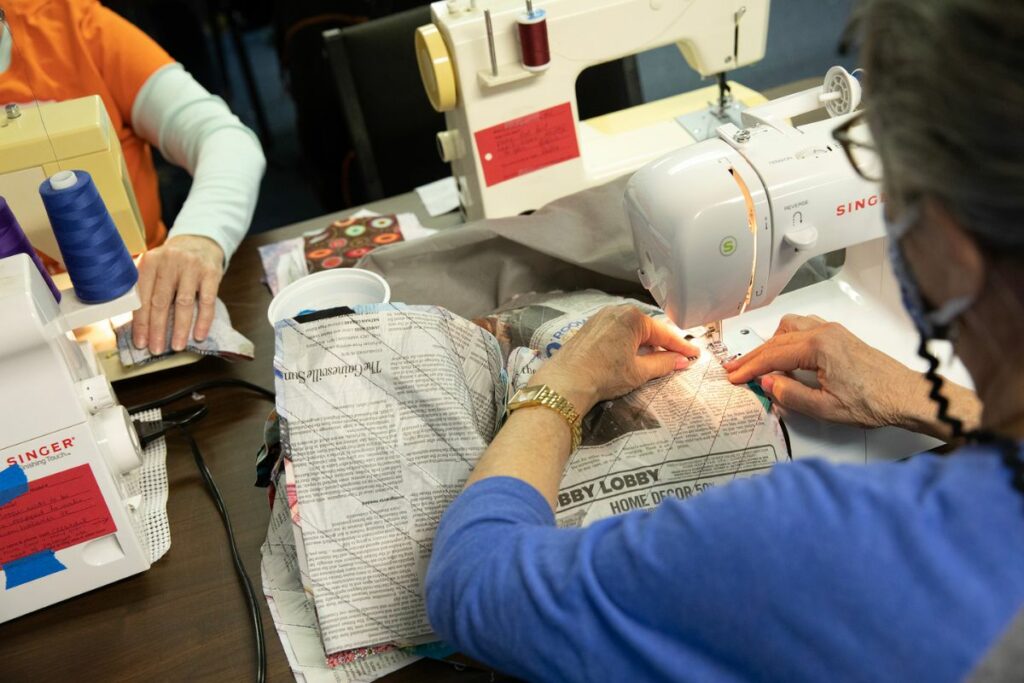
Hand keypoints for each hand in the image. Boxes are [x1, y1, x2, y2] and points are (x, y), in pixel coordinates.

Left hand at [133, 235, 224, 354]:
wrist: (200, 242)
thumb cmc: (173, 263)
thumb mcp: (155, 266)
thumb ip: (144, 286)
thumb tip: (136, 323)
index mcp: (150, 262)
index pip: (142, 296)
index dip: (140, 322)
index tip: (140, 342)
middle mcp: (169, 262)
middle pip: (160, 301)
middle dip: (157, 329)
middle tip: (156, 349)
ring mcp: (191, 267)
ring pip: (183, 303)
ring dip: (179, 328)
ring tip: (177, 346)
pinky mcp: (211, 273)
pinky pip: (207, 301)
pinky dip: (203, 320)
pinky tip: (199, 335)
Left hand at [529, 306, 700, 415]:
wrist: (566, 382)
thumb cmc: (604, 375)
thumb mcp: (639, 372)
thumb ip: (663, 363)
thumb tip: (681, 361)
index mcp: (633, 317)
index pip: (664, 333)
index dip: (681, 346)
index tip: (694, 354)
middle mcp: (616, 311)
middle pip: (647, 328)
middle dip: (662, 343)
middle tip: (677, 356)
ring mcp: (600, 317)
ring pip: (631, 329)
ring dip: (644, 343)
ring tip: (655, 358)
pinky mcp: (589, 327)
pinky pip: (616, 331)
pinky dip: (627, 341)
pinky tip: (630, 355)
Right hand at [723, 314, 923, 428]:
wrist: (907, 396)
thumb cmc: (876, 401)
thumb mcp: (825, 408)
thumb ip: (790, 395)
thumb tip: (768, 384)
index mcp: (819, 346)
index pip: (773, 356)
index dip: (750, 368)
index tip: (735, 377)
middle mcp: (825, 332)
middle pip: (777, 341)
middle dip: (754, 356)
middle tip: (736, 370)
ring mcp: (833, 331)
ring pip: (789, 328)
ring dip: (770, 344)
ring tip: (758, 362)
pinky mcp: (840, 337)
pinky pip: (804, 328)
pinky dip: (787, 339)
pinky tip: (786, 353)